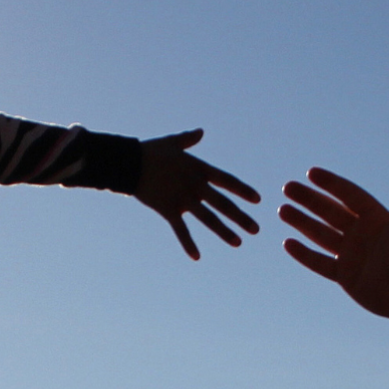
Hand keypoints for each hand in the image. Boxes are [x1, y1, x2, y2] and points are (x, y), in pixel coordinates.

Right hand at [134, 129, 259, 259]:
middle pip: (223, 204)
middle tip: (256, 229)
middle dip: (241, 217)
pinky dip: (188, 244)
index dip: (243, 190)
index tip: (258, 200)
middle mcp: (196, 186)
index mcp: (199, 169)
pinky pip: (181, 230)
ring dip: (224, 232)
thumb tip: (200, 131)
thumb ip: (189, 139)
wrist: (130, 163)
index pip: (227, 181)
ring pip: (209, 219)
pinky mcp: (169, 210)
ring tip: (238, 242)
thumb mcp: (173, 143)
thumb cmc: (150, 151)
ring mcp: (184, 199)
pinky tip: (197, 257)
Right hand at [279, 168, 388, 345]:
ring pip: (320, 234)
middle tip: (288, 187)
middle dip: (309, 199)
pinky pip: (320, 262)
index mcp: (376, 219)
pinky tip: (288, 243)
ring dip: (302, 222)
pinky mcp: (345, 275)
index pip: (349, 195)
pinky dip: (304, 254)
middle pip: (329, 211)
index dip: (331, 184)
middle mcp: (360, 233)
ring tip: (282, 209)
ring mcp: (351, 254)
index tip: (311, 173)